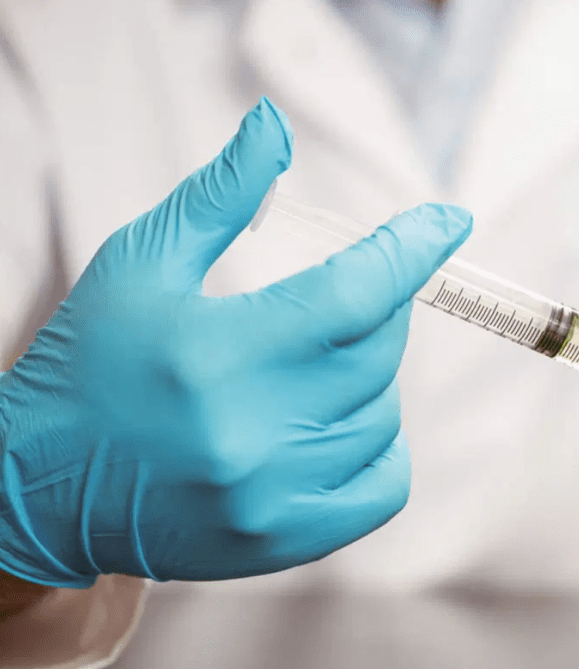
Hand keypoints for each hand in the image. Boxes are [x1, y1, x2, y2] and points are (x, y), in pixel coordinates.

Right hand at [0, 98, 472, 586]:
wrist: (35, 489)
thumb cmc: (89, 366)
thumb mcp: (139, 264)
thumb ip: (220, 196)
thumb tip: (275, 126)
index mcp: (215, 352)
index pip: (355, 293)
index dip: (412, 249)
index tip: (447, 221)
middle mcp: (250, 432)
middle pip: (377, 353)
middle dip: (376, 309)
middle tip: (345, 297)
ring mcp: (270, 497)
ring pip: (383, 414)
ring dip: (370, 378)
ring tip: (314, 367)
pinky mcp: (280, 543)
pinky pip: (384, 488)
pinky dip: (381, 446)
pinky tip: (342, 424)